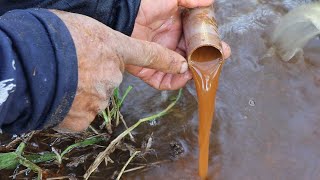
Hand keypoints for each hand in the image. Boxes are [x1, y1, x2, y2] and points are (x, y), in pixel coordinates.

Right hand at [51, 10, 188, 131]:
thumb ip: (97, 43)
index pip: (148, 54)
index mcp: (114, 48)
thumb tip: (96, 55)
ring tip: (61, 81)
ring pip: (93, 98)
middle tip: (72, 69)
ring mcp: (100, 97)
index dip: (166, 61)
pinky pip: (80, 114)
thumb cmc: (54, 38)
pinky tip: (58, 96)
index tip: (182, 67)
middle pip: (109, 80)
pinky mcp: (85, 117)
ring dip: (80, 92)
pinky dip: (70, 108)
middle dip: (94, 77)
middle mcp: (112, 74)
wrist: (31, 62)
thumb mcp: (81, 28)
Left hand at [129, 0, 230, 89]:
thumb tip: (210, 2)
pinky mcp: (148, 71)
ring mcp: (159, 59)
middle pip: (191, 60)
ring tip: (198, 69)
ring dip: (191, 73)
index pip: (197, 44)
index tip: (222, 49)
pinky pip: (163, 82)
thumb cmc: (145, 5)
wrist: (124, 16)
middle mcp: (169, 46)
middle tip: (215, 62)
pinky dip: (175, 82)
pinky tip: (184, 75)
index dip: (210, 48)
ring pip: (179, 73)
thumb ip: (191, 0)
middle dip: (204, 63)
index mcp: (176, 31)